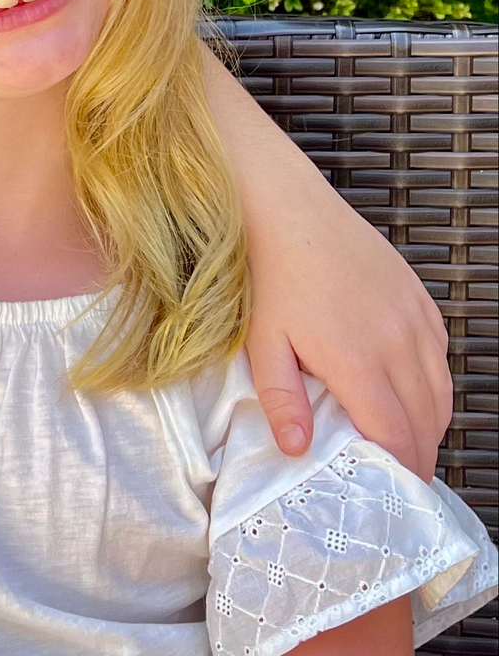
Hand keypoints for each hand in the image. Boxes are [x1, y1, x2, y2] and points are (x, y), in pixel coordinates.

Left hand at [203, 50, 451, 478]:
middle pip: (425, 419)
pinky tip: (409, 392)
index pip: (393, 433)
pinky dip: (432, 383)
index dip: (399, 470)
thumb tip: (298, 451)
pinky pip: (439, 354)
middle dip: (418, 455)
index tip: (392, 496)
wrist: (287, 207)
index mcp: (357, 359)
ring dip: (429, 422)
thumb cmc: (268, 273)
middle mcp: (397, 342)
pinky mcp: (419, 299)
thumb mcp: (262, 341)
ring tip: (408, 445)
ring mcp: (414, 318)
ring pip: (439, 389)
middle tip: (403, 482)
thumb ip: (281, 399)